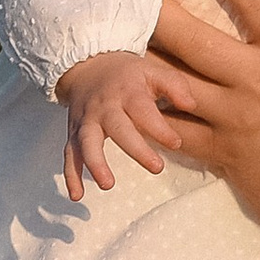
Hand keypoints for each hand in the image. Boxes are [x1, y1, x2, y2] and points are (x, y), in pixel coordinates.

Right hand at [52, 48, 180, 202]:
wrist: (86, 65)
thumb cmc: (127, 75)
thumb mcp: (152, 71)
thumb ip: (174, 85)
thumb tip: (190, 104)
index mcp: (127, 92)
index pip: (143, 110)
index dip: (159, 127)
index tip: (176, 143)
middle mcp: (105, 107)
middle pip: (118, 128)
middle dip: (136, 149)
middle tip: (157, 168)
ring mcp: (87, 121)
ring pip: (87, 142)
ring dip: (95, 163)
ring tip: (107, 184)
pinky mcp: (74, 133)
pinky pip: (70, 155)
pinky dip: (71, 175)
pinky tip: (77, 195)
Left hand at [146, 0, 259, 259]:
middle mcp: (256, 80)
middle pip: (189, 34)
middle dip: (157, 1)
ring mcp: (232, 119)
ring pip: (169, 80)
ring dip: (140, 55)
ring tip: (114, 31)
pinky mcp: (221, 153)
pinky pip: (172, 130)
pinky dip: (147, 114)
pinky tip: (123, 97)